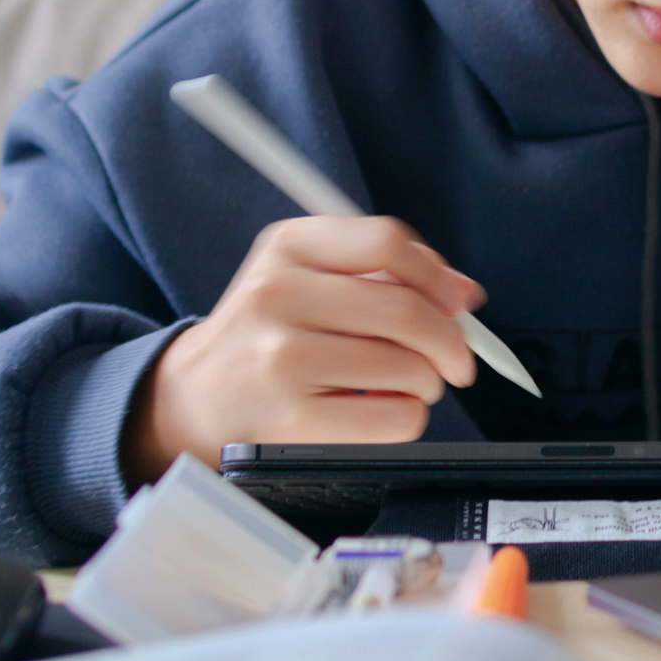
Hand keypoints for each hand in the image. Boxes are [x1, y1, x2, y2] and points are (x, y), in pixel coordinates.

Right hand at [124, 217, 485, 486]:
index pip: (387, 242)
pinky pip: (393, 418)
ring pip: (408, 367)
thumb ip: (383, 273)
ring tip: (403, 383)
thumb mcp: (306, 276)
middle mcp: (279, 294)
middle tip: (455, 358)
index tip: (456, 301)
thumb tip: (463, 293)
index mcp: (288, 246)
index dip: (437, 274)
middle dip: (450, 340)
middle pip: (405, 310)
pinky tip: (380, 409)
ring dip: (426, 381)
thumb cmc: (267, 332)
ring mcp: (283, 357)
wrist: (197, 396)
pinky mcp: (292, 417)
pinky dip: (407, 417)